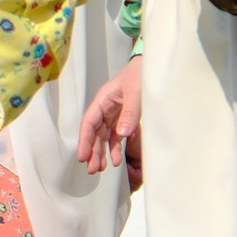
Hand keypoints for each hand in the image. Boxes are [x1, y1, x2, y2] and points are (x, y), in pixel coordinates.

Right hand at [77, 57, 141, 175]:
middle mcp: (105, 109)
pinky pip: (116, 137)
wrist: (152, 68)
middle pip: (94, 133)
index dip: (85, 140)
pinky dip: (115, 148)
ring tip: (100, 169)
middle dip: (92, 151)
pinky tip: (116, 160)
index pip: (89, 123)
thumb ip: (129, 112)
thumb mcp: (135, 91)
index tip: (83, 156)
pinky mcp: (123, 119)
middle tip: (92, 169)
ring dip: (101, 153)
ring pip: (103, 137)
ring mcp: (114, 115)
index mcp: (103, 100)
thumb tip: (122, 134)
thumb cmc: (140, 74)